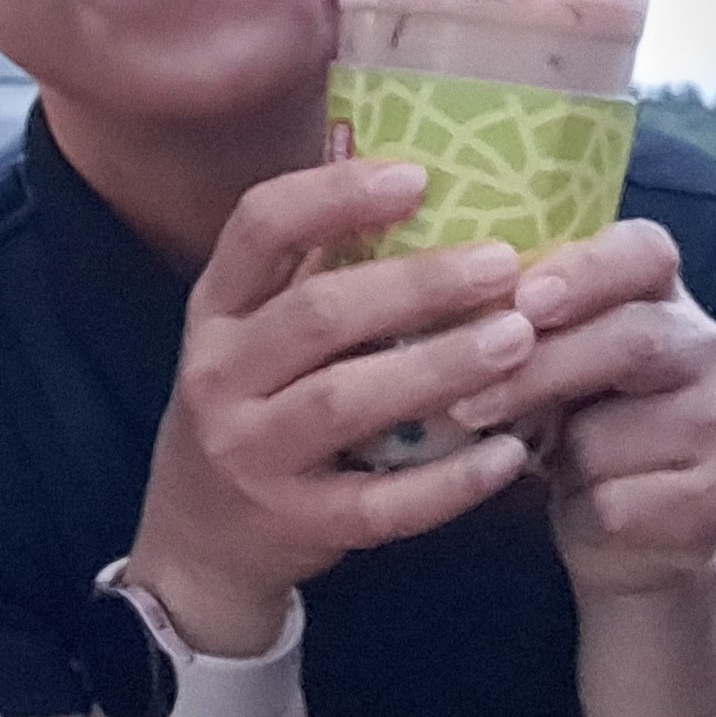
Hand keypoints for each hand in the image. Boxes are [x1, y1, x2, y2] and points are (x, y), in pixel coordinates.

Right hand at [122, 158, 541, 652]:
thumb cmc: (255, 409)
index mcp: (217, 308)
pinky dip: (449, 482)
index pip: (259, 227)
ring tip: (518, 340)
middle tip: (505, 263)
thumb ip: (319, 270)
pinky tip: (510, 454)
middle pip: (319, 314)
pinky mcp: (296, 523)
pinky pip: (379, 504)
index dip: (334, 192)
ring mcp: (253, 454)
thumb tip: (426, 177)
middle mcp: (221, 374)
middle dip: (417, 285)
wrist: (197, 542)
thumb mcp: (257, 334)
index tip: (418, 174)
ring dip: (439, 368)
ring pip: (347, 403)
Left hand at [448, 219, 715, 600]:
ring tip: (547, 464)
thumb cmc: (573, 433)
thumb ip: (521, 329)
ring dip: (557, 458)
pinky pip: (623, 501)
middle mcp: (708, 348)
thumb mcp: (550, 368)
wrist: (630, 539)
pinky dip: (582, 510)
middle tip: (466, 403)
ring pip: (613, 433)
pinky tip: (591, 511)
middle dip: (539, 370)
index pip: (646, 252)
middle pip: (632, 340)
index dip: (586, 270)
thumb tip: (435, 302)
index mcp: (663, 297)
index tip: (524, 299)